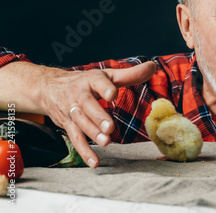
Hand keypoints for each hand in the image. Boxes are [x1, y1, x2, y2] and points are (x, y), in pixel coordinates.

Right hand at [0, 61, 155, 167]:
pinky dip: (84, 152)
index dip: (105, 88)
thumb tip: (152, 66)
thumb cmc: (85, 81)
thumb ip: (130, 74)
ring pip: (80, 123)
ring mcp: (72, 111)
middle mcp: (79, 95)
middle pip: (87, 106)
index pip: (98, 82)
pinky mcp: (67, 125)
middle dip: (98, 117)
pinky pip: (75, 139)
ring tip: (106, 142)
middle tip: (109, 127)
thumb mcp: (107, 75)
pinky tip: (94, 162)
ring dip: (92, 133)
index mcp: (91, 80)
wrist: (48, 87)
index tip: (112, 94)